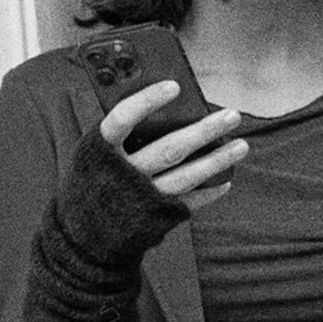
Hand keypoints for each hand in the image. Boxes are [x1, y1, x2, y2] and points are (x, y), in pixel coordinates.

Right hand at [102, 81, 246, 207]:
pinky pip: (188, 202)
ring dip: (216, 160)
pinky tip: (225, 178)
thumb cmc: (95, 178)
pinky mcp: (154, 218)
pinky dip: (208, 192)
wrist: (81, 235)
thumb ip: (121, 129)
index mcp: (100, 151)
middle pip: (169, 150)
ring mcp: (140, 199)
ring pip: (185, 177)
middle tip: (231, 115)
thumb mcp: (94, 151)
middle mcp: (123, 175)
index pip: (123, 119)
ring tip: (241, 145)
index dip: (147, 101)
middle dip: (204, 132)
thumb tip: (164, 104)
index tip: (174, 86)